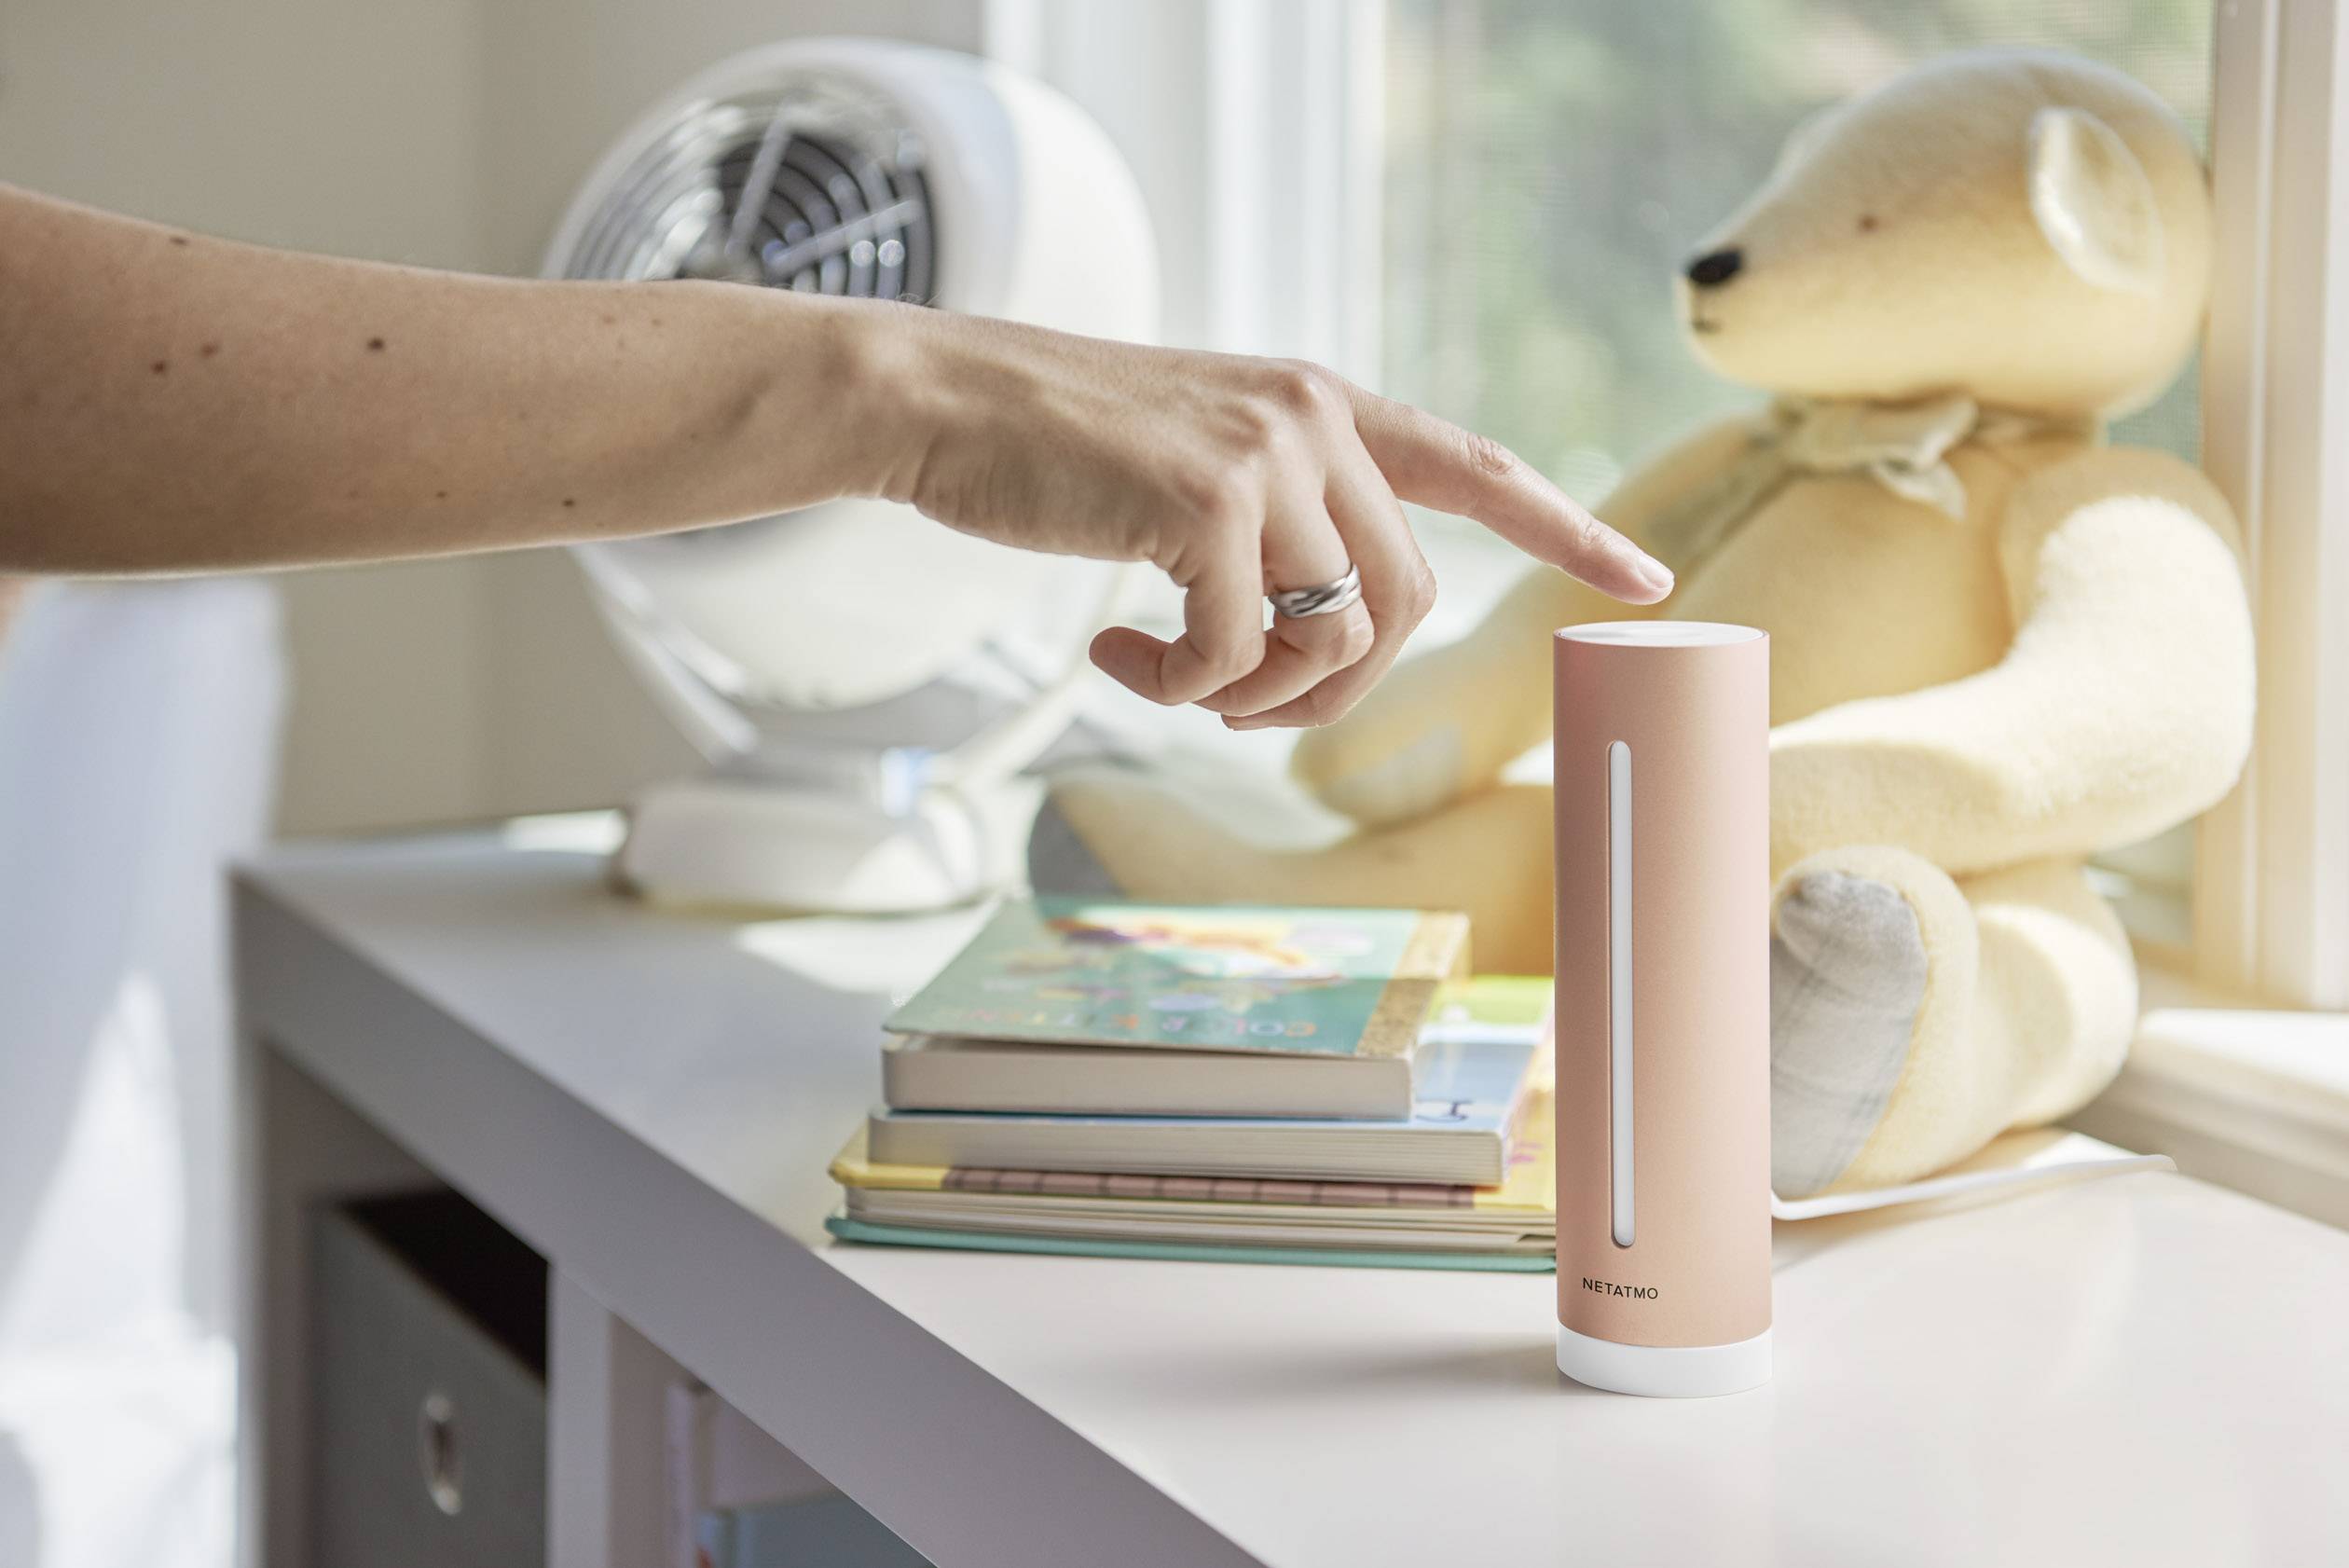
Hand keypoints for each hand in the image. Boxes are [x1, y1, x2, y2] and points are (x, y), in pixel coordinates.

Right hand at [877, 309, 1673, 727]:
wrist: (948, 400)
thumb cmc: (1061, 447)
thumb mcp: (1199, 458)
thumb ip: (1280, 511)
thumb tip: (1323, 631)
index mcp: (1324, 404)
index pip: (1476, 465)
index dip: (1564, 526)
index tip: (1644, 577)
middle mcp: (1314, 419)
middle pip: (1404, 602)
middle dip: (1333, 687)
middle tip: (1239, 703)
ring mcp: (1266, 457)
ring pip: (1332, 640)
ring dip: (1251, 697)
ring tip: (1167, 673)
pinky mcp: (1205, 504)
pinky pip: (1236, 656)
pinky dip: (1181, 686)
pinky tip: (1117, 651)